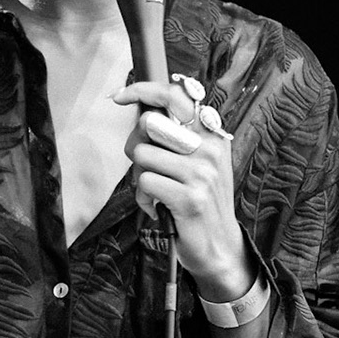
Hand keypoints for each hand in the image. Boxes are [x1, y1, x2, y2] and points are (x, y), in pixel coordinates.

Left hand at [111, 77, 252, 299]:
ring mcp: (201, 173)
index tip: (119, 96)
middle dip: (135, 144)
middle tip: (144, 166)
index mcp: (212, 134)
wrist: (219, 246)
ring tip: (156, 191)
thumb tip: (141, 116)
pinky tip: (157, 207)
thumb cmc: (200, 201)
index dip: (143, 90)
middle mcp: (209, 148)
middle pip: (150, 123)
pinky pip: (145, 182)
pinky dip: (142, 198)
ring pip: (142, 155)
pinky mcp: (189, 198)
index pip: (177, 96)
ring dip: (139, 176)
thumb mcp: (199, 162)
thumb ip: (177, 137)